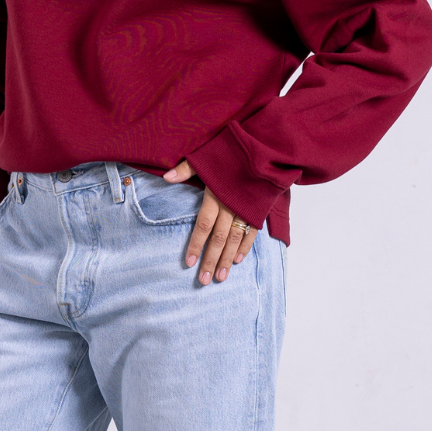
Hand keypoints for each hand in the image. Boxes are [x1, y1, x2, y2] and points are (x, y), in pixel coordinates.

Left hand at [163, 159, 257, 283]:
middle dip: (211, 259)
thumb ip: (187, 169)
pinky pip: (252, 232)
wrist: (265, 149)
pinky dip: (245, 247)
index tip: (189, 262)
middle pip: (219, 238)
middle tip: (204, 280)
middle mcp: (231, 206)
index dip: (196, 244)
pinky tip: (237, 260)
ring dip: (227, 259)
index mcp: (216, 195)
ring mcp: (246, 210)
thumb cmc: (232, 152)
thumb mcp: (208, 157)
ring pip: (235, 239)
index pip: (204, 225)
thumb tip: (166, 177)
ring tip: (220, 277)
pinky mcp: (259, 210)